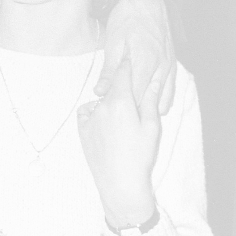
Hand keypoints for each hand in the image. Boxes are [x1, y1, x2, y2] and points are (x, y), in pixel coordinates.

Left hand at [78, 58, 159, 229]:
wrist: (119, 184)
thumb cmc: (139, 156)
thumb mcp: (151, 127)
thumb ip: (150, 100)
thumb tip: (154, 80)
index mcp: (121, 103)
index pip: (123, 74)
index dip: (127, 62)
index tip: (129, 50)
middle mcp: (102, 106)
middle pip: (112, 87)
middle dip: (121, 85)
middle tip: (130, 92)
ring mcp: (89, 118)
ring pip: (101, 101)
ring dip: (110, 102)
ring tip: (122, 121)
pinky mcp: (81, 130)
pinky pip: (88, 113)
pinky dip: (96, 113)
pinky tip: (107, 125)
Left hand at [96, 0, 176, 112]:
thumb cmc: (127, 18)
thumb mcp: (113, 42)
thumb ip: (109, 70)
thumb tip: (99, 92)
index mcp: (145, 63)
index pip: (134, 98)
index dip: (119, 107)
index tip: (107, 111)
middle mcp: (161, 68)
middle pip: (147, 102)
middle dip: (131, 110)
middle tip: (114, 112)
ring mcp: (169, 67)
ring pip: (161, 100)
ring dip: (145, 107)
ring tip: (128, 108)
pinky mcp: (172, 64)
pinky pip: (169, 90)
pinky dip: (158, 99)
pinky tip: (145, 101)